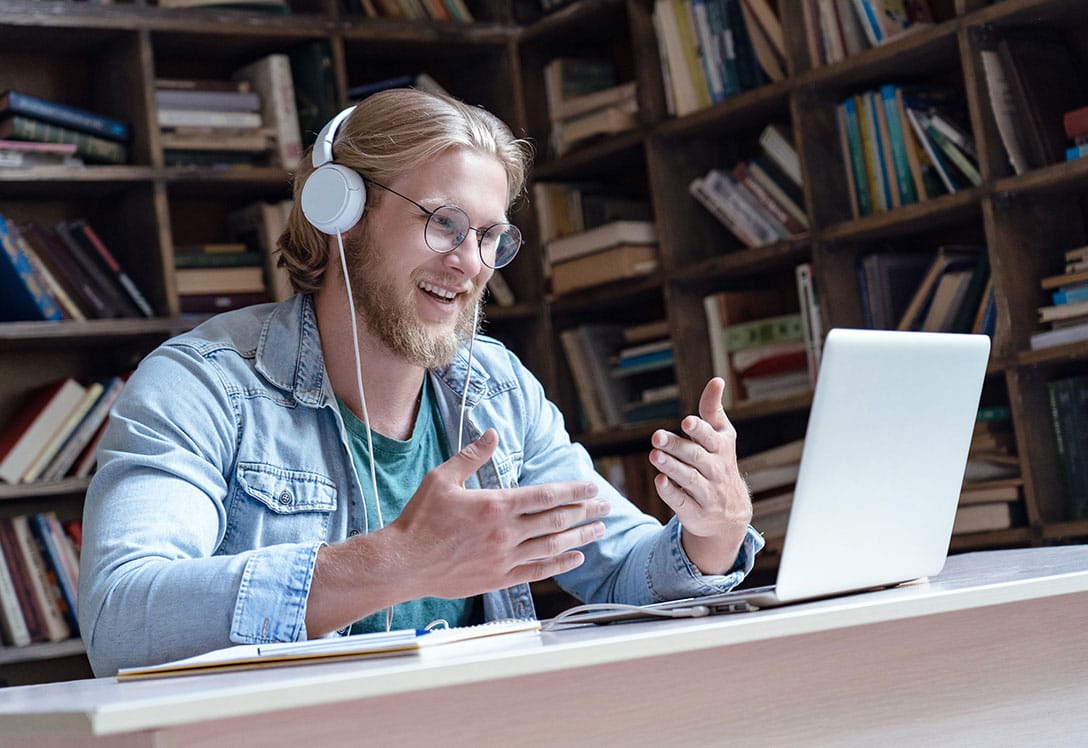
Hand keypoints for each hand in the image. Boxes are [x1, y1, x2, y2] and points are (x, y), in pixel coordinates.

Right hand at [391, 428, 609, 600]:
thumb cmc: (420, 519)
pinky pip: (538, 571)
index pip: (546, 495)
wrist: (403, 562)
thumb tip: (492, 434)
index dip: (573, 491)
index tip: (592, 488)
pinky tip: (576, 558)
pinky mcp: (499, 578)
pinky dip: (560, 564)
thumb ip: (472, 456)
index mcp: (496, 504)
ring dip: (580, 537)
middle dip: (585, 511)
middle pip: (557, 520)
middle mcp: (506, 532)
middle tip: (606, 506)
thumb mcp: (442, 478)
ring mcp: (505, 558)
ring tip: (599, 529)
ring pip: (553, 545)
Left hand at [649, 377, 751, 573]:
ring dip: (671, 467)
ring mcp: (707, 493)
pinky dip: (670, 493)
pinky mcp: (694, 512)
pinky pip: (682, 502)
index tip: (687, 421)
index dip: (700, 429)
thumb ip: (713, 410)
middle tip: (657, 437)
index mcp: (722, 449)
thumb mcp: (721, 437)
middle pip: (696, 457)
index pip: (711, 437)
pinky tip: (659, 481)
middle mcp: (716, 471)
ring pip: (689, 479)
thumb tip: (717, 380)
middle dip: (677, 446)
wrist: (730, 516)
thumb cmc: (719, 464)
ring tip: (654, 455)